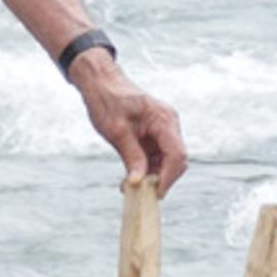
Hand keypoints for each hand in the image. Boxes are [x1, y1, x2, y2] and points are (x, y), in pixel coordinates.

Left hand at [69, 50, 187, 194]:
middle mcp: (168, 124)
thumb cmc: (107, 100)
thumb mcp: (116, 131)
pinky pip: (155, 155)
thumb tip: (138, 182)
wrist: (100, 82)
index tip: (155, 193)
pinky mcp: (154, 134)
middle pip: (175, 160)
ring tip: (129, 187)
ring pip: (165, 160)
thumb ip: (131, 156)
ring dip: (151, 175)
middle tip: (139, 194)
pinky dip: (145, 168)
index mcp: (163, 120)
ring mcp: (162, 129)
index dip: (169, 177)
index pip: (176, 154)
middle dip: (160, 178)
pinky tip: (130, 178)